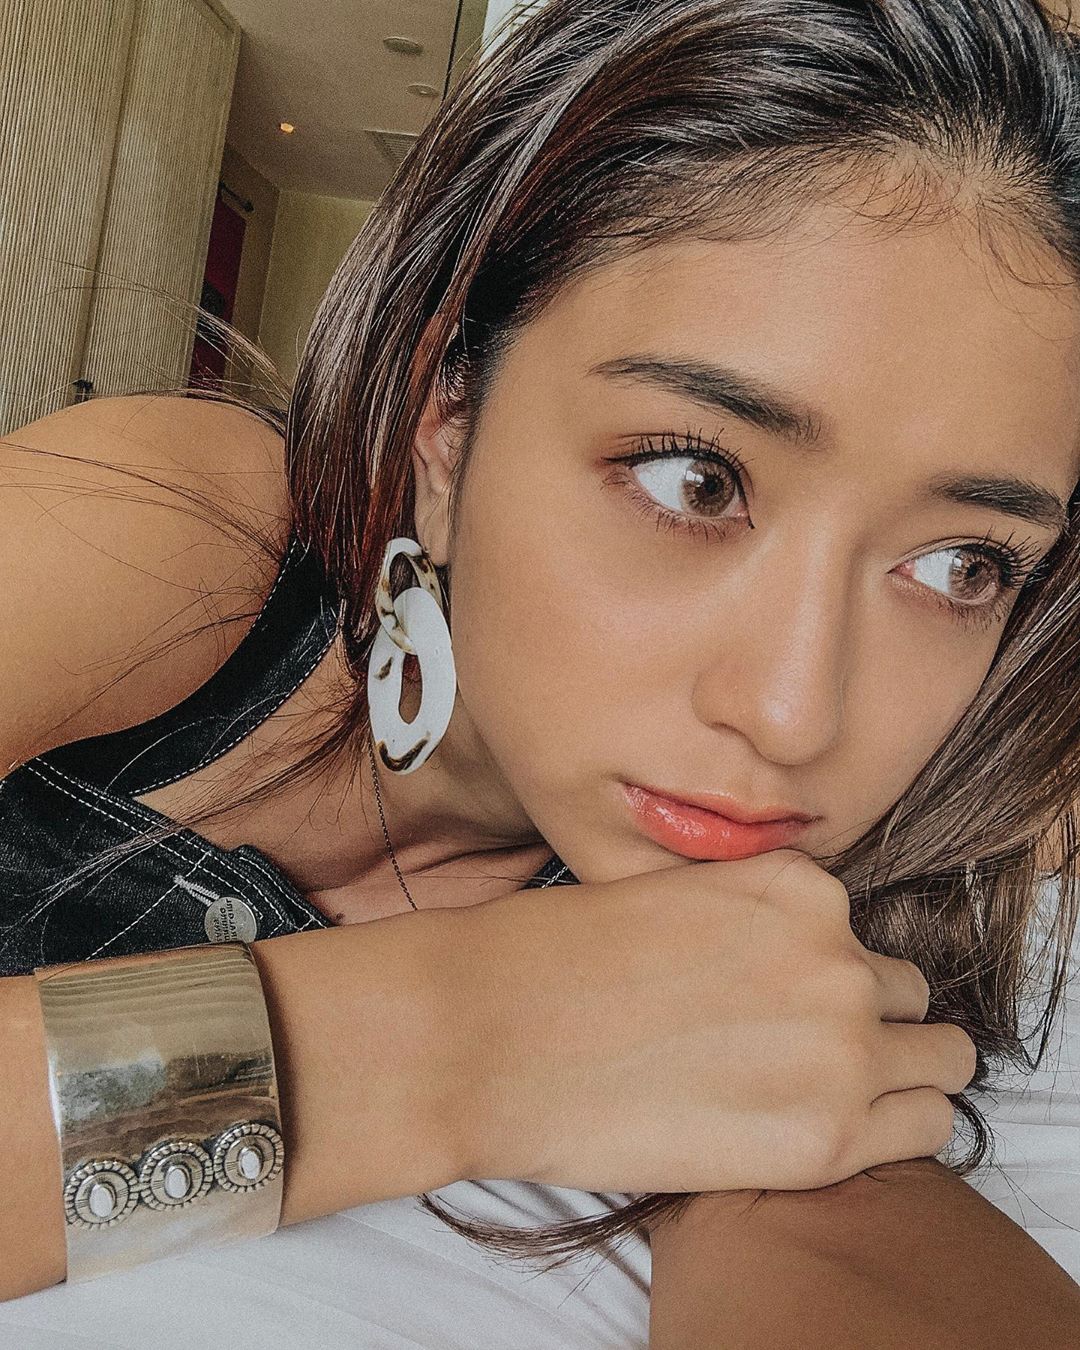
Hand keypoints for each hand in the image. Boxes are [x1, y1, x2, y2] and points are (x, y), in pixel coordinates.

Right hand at [446, 849, 975, 1194]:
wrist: (488, 1036)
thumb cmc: (553, 964)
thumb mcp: (666, 898)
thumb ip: (746, 922)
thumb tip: (773, 971)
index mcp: (795, 885)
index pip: (855, 931)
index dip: (813, 970)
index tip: (765, 1002)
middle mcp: (837, 955)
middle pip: (901, 992)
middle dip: (857, 1020)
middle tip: (783, 1053)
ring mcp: (842, 1043)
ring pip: (939, 1057)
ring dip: (891, 1074)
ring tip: (810, 1094)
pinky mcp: (830, 1135)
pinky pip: (928, 1125)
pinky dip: (890, 1128)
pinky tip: (818, 1130)